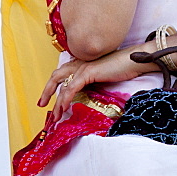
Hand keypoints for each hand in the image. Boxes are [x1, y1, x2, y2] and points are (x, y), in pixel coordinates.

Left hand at [37, 43, 156, 122]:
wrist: (135, 60)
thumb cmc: (124, 68)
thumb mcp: (104, 76)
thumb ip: (93, 82)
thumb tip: (86, 95)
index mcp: (82, 62)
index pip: (62, 74)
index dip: (53, 86)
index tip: (49, 99)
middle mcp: (79, 63)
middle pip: (56, 76)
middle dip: (47, 92)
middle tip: (42, 105)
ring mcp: (83, 66)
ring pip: (62, 84)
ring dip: (56, 102)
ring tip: (54, 116)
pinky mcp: (88, 72)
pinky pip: (72, 87)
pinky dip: (66, 99)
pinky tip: (64, 108)